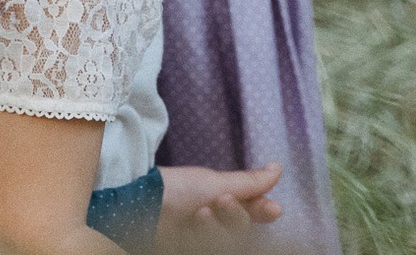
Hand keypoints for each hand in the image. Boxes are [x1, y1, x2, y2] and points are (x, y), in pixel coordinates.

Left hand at [157, 164, 283, 249]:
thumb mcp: (214, 183)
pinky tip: (191, 227)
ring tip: (200, 212)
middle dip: (236, 217)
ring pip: (226, 242)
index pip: (251, 211)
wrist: (138, 206)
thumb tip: (278, 168)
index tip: (275, 208)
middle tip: (222, 200)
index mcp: (220, 201)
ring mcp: (200, 239)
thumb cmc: (174, 188)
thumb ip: (248, 182)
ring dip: (217, 229)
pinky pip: (208, 250)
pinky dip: (204, 239)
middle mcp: (213, 221)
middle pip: (241, 231)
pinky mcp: (190, 249)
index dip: (263, 211)